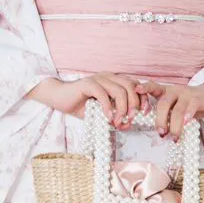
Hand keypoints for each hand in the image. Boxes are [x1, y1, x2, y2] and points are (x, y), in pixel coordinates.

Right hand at [25, 73, 165, 126]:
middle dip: (134, 104)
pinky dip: (108, 107)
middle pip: (131, 86)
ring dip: (122, 108)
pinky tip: (108, 118)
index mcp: (114, 80)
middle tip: (130, 119)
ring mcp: (98, 79)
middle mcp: (108, 77)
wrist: (59, 98)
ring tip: (118, 121)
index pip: (136, 85)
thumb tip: (127, 125)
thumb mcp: (101, 113)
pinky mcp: (88, 83)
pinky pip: (103, 94)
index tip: (145, 113)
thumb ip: (115, 117)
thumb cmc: (80, 105)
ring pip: (119, 91)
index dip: (143, 98)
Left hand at [145, 80, 203, 138]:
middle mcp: (174, 91)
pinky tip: (186, 123)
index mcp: (166, 91)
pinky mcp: (198, 99)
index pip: (153, 87)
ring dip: (174, 124)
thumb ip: (168, 115)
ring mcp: (186, 94)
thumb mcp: (176, 105)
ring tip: (173, 137)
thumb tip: (161, 133)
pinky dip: (187, 115)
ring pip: (177, 109)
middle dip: (160, 119)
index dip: (144, 88)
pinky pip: (191, 107)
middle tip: (161, 133)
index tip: (137, 90)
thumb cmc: (190, 103)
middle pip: (163, 103)